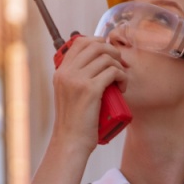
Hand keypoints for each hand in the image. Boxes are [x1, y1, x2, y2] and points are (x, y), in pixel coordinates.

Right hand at [50, 36, 127, 150]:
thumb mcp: (69, 94)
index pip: (80, 42)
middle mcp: (67, 73)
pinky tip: (123, 87)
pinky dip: (122, 77)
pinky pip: (113, 72)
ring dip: (119, 66)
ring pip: (106, 58)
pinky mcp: (90, 90)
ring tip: (121, 80)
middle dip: (112, 51)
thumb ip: (76, 78)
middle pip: (95, 45)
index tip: (109, 54)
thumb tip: (97, 63)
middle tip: (119, 65)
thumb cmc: (75, 121)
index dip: (98, 42)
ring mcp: (77, 80)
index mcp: (61, 71)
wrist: (71, 141)